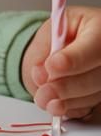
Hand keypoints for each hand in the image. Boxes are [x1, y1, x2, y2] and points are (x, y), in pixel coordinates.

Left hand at [22, 6, 100, 120]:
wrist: (71, 43)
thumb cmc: (65, 33)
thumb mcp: (52, 29)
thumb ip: (45, 48)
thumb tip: (41, 75)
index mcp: (100, 28)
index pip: (93, 47)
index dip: (72, 60)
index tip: (51, 65)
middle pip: (96, 76)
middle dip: (66, 86)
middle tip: (43, 91)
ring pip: (94, 94)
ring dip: (67, 101)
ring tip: (44, 99)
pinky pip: (92, 106)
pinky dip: (73, 107)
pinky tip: (58, 105)